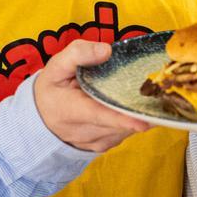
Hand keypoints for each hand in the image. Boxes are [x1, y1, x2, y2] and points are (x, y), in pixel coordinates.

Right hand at [33, 40, 149, 151]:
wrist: (40, 118)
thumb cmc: (52, 89)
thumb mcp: (56, 67)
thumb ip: (78, 54)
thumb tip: (106, 51)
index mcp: (71, 110)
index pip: (99, 115)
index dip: (122, 119)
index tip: (142, 122)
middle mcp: (83, 131)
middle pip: (119, 123)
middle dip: (137, 110)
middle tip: (155, 95)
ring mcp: (95, 141)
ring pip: (125, 130)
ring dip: (135, 115)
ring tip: (141, 97)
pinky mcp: (103, 145)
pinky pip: (124, 133)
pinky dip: (130, 121)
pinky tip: (127, 107)